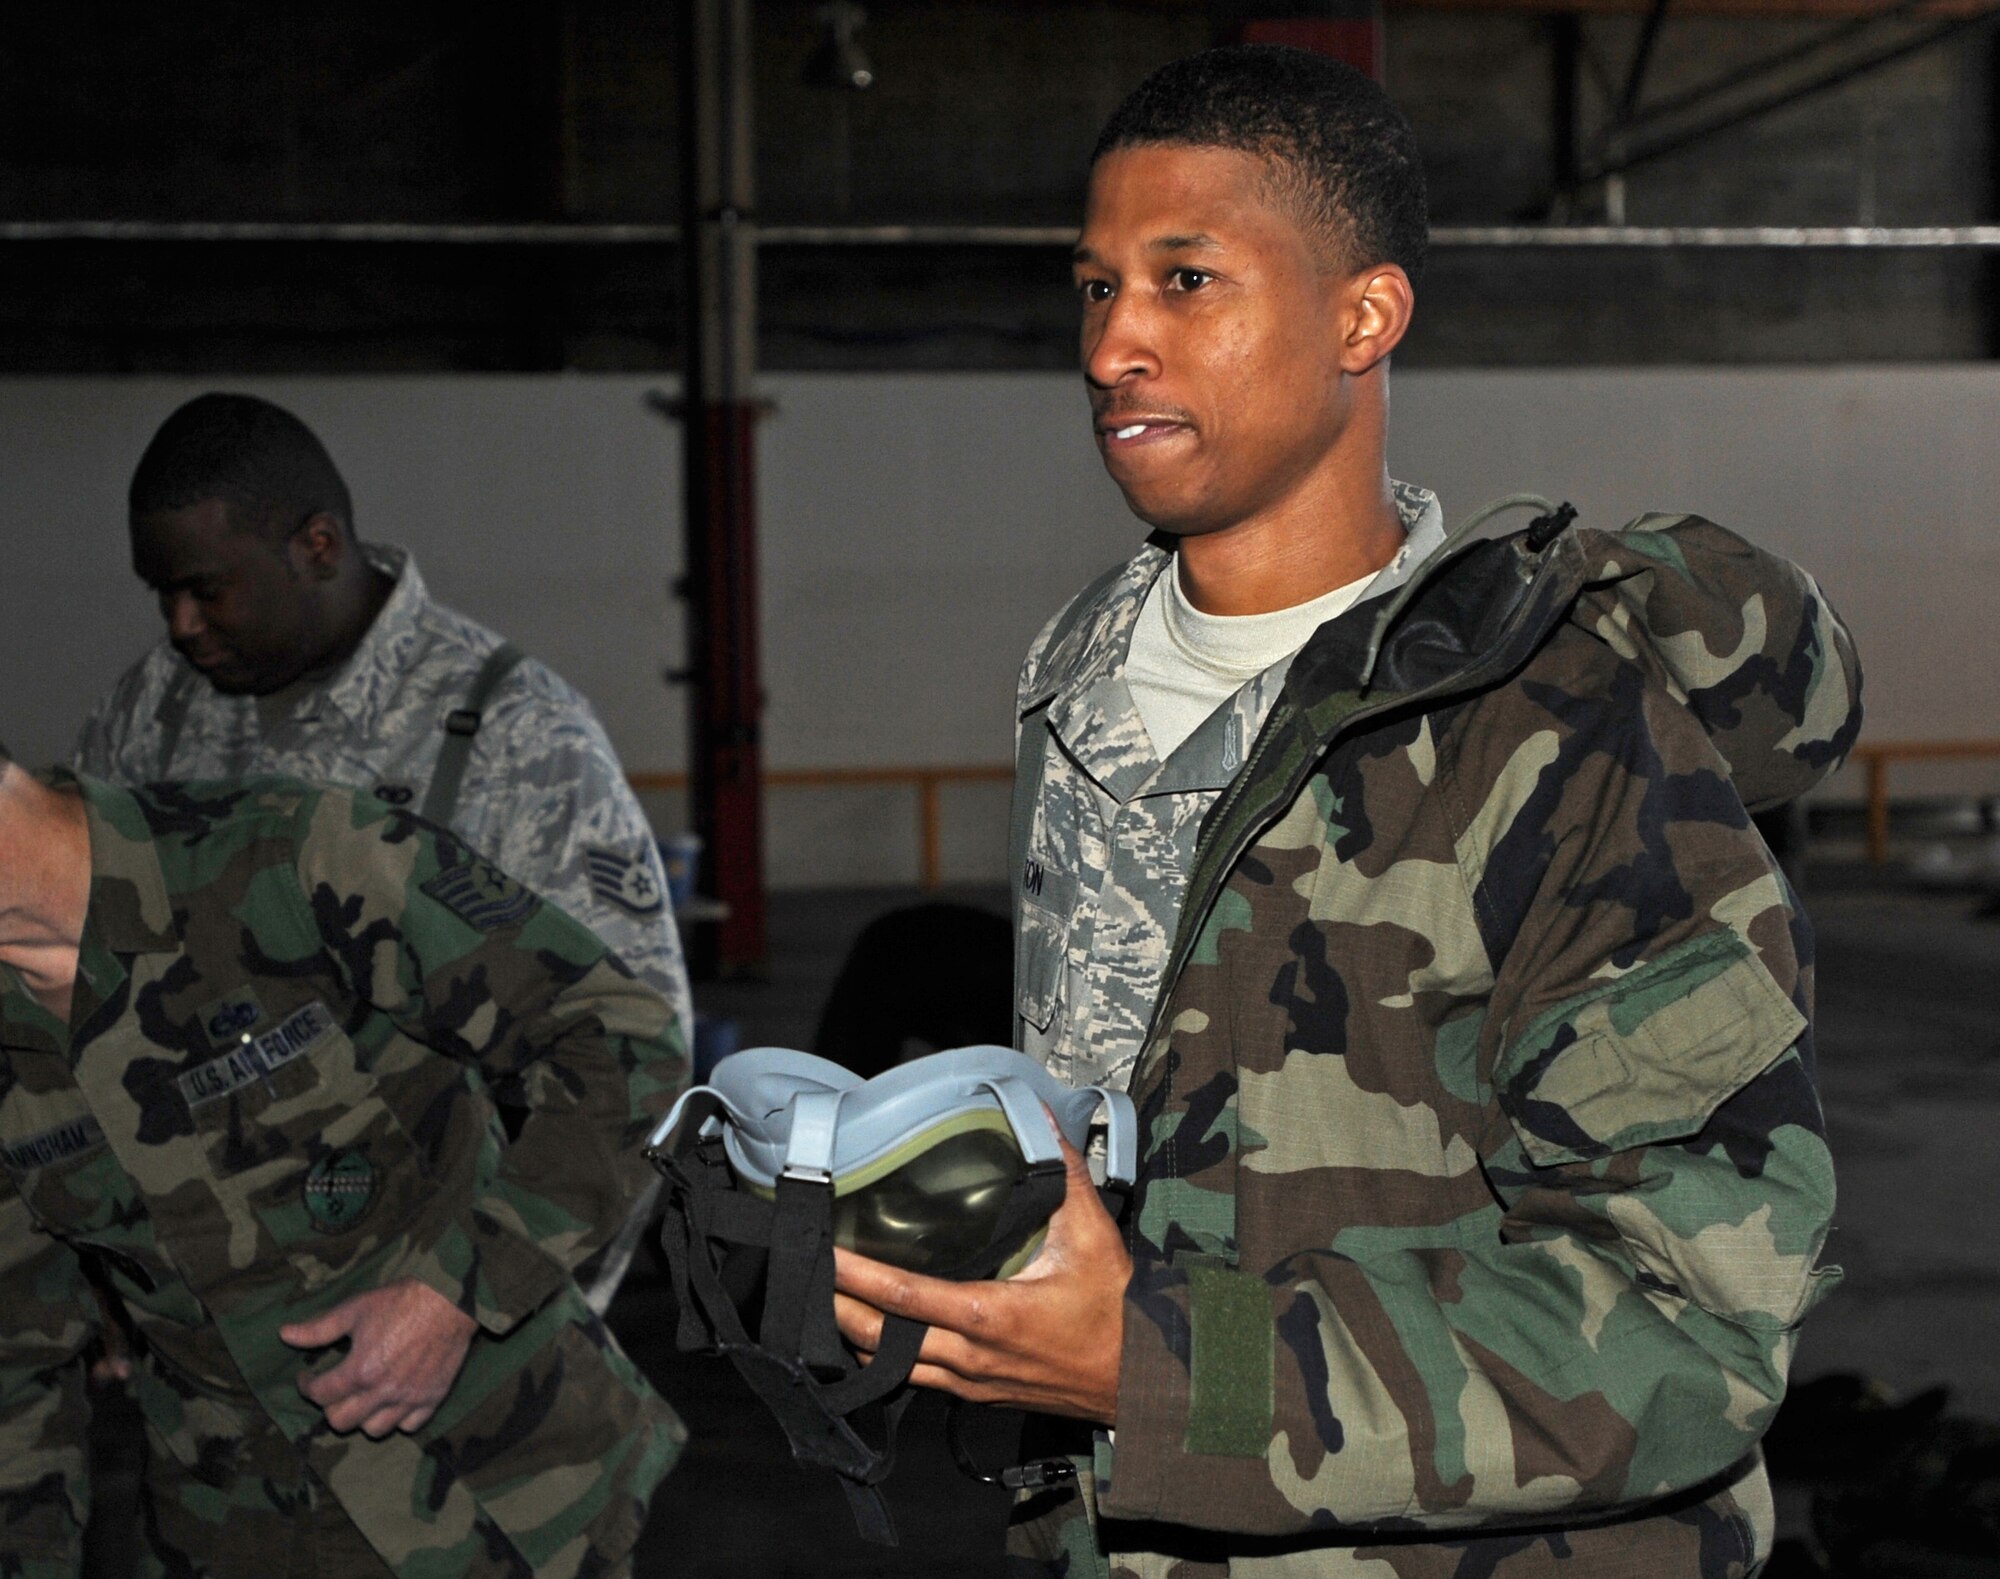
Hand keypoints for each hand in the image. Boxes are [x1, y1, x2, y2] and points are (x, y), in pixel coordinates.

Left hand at [279, 1278, 477, 1437]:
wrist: (451, 1299)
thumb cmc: (401, 1301)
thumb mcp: (356, 1309)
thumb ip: (319, 1329)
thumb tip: (284, 1334)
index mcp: (360, 1370)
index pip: (320, 1394)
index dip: (306, 1385)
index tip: (307, 1376)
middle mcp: (383, 1391)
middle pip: (341, 1421)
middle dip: (330, 1406)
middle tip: (334, 1389)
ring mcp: (409, 1399)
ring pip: (374, 1430)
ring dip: (362, 1417)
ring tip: (362, 1399)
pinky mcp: (432, 1399)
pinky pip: (409, 1426)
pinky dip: (398, 1419)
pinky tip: (393, 1402)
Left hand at [832, 1130, 1130, 1424]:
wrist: (1144, 1378)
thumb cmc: (1116, 1310)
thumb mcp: (1093, 1234)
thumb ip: (1064, 1172)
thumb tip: (1041, 1117)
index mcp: (991, 1316)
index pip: (904, 1297)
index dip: (857, 1277)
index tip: (825, 1256)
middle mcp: (970, 1357)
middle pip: (880, 1340)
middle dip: (838, 1309)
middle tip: (807, 1278)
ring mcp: (970, 1383)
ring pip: (891, 1367)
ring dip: (856, 1337)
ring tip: (829, 1302)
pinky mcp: (978, 1396)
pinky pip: (915, 1380)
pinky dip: (885, 1357)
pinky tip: (874, 1335)